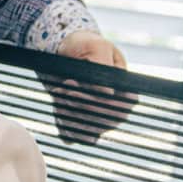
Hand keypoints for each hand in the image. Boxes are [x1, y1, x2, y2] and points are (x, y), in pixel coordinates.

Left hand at [47, 29, 135, 144]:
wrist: (66, 50)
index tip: (82, 89)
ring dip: (72, 118)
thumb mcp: (97, 47)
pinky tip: (58, 109)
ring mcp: (96, 117)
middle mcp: (113, 107)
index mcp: (125, 89)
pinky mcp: (79, 121)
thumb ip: (103, 66)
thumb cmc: (86, 45)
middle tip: (67, 89)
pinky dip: (65, 127)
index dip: (106, 105)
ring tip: (59, 94)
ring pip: (90, 132)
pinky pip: (74, 136)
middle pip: (106, 122)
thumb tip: (107, 94)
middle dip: (84, 108)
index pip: (123, 108)